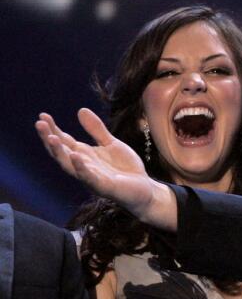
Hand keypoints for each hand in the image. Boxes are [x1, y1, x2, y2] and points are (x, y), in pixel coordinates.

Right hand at [35, 109, 177, 229]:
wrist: (144, 188)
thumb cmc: (125, 168)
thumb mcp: (111, 143)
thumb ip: (96, 129)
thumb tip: (81, 110)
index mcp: (84, 155)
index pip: (63, 141)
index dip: (52, 129)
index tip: (42, 115)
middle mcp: (83, 166)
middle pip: (61, 152)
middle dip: (49, 138)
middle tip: (39, 123)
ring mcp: (91, 177)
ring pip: (69, 165)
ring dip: (59, 152)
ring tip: (51, 138)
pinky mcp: (103, 186)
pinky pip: (89, 177)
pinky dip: (81, 167)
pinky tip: (75, 155)